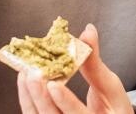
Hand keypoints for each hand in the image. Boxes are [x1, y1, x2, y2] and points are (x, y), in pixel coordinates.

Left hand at [16, 24, 132, 113]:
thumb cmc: (111, 106)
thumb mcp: (110, 85)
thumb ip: (95, 62)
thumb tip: (88, 31)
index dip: (66, 102)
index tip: (54, 85)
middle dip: (41, 97)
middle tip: (32, 74)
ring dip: (29, 96)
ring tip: (25, 73)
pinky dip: (27, 98)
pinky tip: (24, 81)